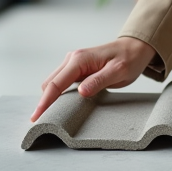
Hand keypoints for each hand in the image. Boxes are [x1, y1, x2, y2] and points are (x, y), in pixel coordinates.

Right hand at [30, 37, 157, 121]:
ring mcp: (73, 62)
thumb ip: (99, 81)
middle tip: (44, 122)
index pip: (56, 83)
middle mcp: (72, 59)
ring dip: (51, 97)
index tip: (36, 117)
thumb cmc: (129, 58)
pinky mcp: (77, 68)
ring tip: (52, 116)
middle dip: (45, 102)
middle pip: (50, 83)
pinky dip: (59, 93)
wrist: (135, 47)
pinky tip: (62, 104)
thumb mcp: (118, 71)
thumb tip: (81, 92)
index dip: (45, 102)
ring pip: (54, 82)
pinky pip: (62, 81)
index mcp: (80, 59)